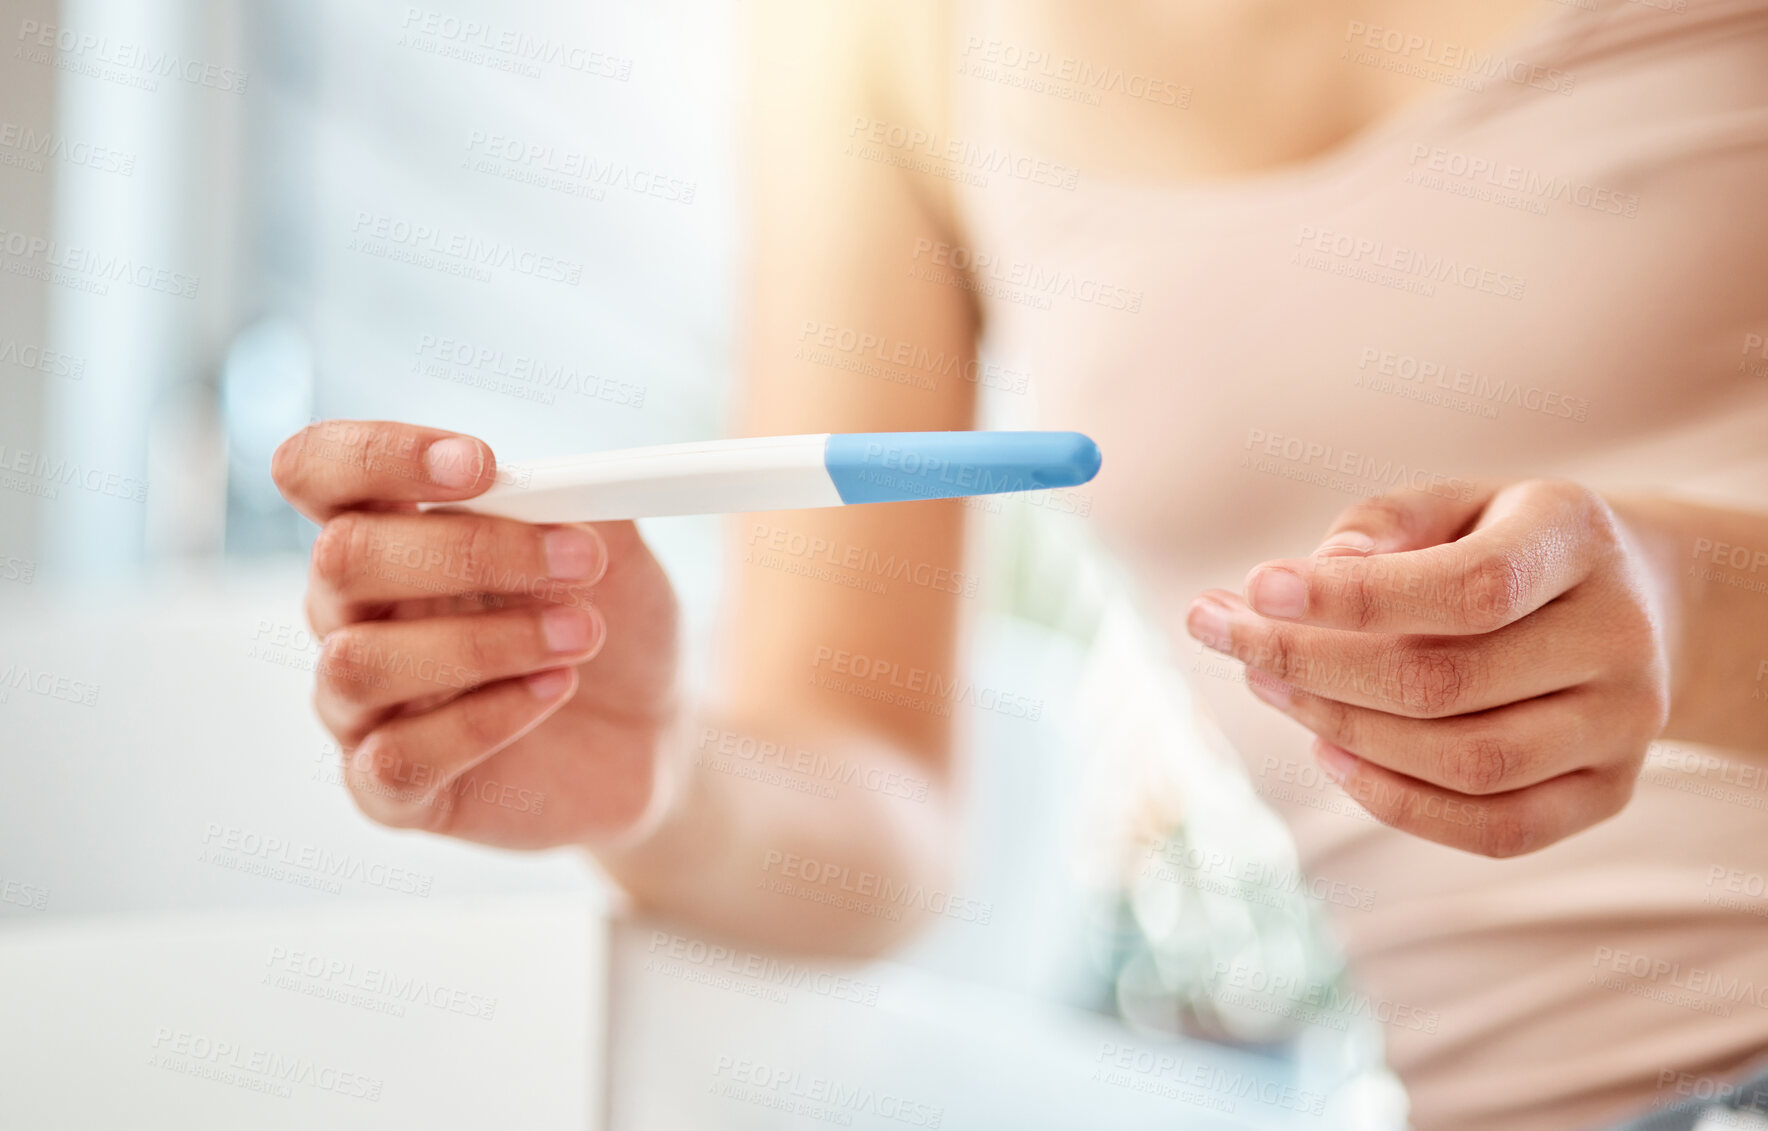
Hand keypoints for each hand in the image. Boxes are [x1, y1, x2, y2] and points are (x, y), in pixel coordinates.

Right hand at [271, 420, 679, 849]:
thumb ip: (573, 498)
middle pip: (343, 558)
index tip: (481, 465)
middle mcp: (354, 616)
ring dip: (485, 641)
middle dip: (469, 551)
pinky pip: (396, 756)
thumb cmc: (610, 626)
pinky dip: (485, 720)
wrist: (652, 736)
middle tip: (581, 560)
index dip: (377, 455)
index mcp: (390, 534)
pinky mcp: (391, 791)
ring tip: (582, 636)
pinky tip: (554, 691)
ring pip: (360, 661)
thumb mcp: (612, 548)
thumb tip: (550, 479)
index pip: (317, 471)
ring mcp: (363, 707)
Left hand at [1185, 480, 1672, 856]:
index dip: (1352, 598)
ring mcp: (1626, 724)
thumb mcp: (1456, 500)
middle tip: (1233, 640)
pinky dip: (1398, 804)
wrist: (1644, 598)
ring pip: (1469, 764)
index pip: (1469, 586)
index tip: (1255, 589)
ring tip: (1271, 686)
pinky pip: (1498, 830)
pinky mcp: (1609, 792)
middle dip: (1315, 667)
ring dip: (1344, 733)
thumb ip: (1385, 523)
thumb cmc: (1508, 541)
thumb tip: (1317, 568)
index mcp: (1578, 538)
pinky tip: (1329, 755)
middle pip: (1448, 683)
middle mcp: (1619, 635)